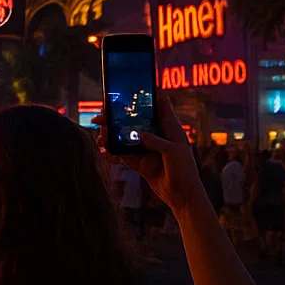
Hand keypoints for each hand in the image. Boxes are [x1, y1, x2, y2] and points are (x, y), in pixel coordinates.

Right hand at [95, 91, 202, 212]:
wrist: (182, 197)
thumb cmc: (185, 173)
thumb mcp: (174, 154)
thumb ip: (158, 143)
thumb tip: (141, 135)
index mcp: (169, 130)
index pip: (159, 107)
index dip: (149, 96)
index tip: (135, 87)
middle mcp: (156, 136)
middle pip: (134, 121)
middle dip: (117, 118)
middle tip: (101, 117)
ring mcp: (146, 149)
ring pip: (125, 136)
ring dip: (111, 136)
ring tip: (99, 138)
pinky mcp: (139, 161)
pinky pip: (122, 153)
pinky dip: (112, 152)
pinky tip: (104, 151)